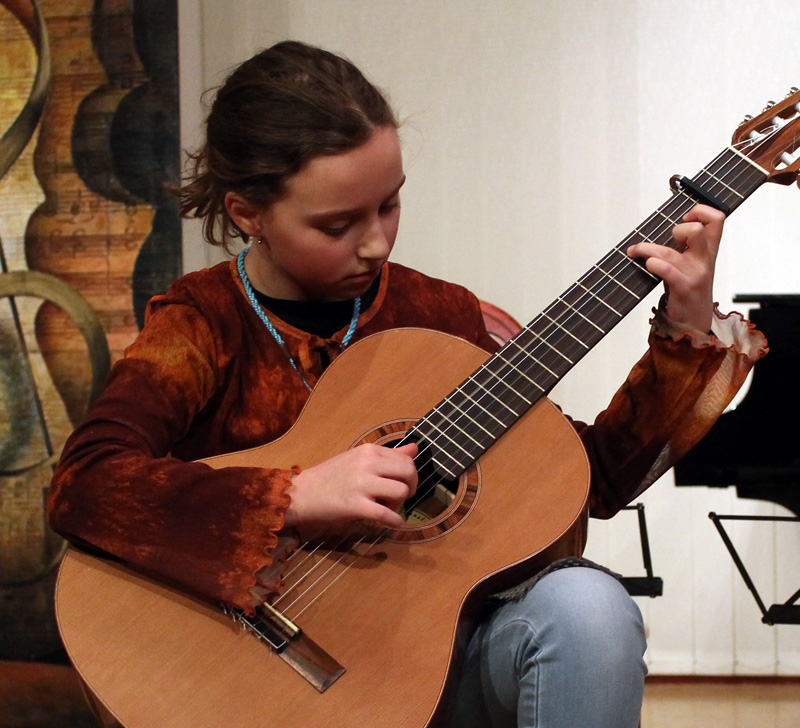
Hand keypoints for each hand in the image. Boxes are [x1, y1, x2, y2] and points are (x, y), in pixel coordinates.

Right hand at [283, 442, 417, 530]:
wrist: (301, 493)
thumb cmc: (331, 476)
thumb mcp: (359, 459)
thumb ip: (388, 455)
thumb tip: (415, 448)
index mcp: (369, 450)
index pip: (406, 458)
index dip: (410, 474)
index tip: (402, 484)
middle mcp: (367, 463)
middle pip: (408, 472)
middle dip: (411, 487)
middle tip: (400, 498)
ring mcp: (361, 484)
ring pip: (401, 492)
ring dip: (399, 504)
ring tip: (387, 508)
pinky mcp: (355, 505)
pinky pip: (386, 515)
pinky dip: (395, 522)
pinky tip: (392, 524)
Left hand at [627, 204, 724, 331]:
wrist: (694, 321)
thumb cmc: (688, 288)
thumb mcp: (693, 263)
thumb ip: (686, 245)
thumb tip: (668, 226)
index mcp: (709, 250)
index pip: (717, 219)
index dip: (701, 211)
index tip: (686, 216)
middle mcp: (704, 259)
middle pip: (697, 230)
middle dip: (677, 228)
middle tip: (668, 239)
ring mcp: (695, 273)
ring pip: (670, 251)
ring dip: (646, 248)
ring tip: (635, 251)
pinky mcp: (684, 287)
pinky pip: (667, 269)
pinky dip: (653, 264)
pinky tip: (647, 264)